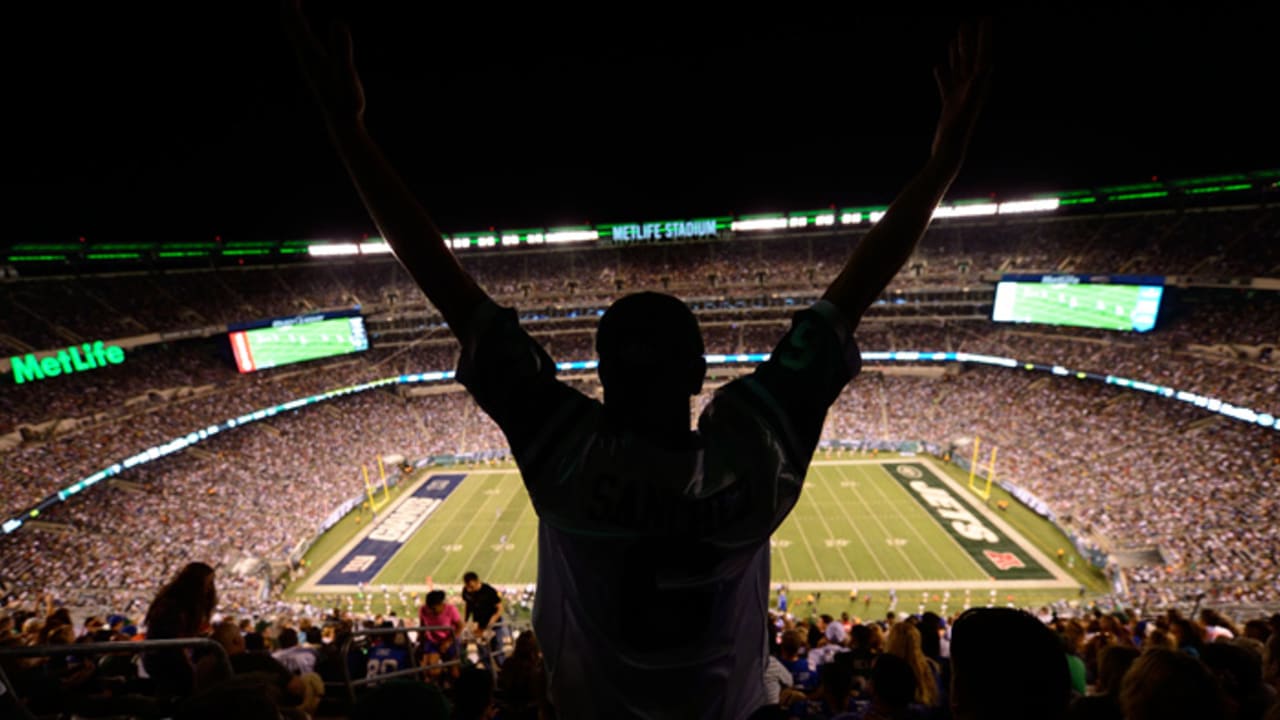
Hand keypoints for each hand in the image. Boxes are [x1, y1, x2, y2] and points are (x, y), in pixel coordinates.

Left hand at [282, 0, 365, 125]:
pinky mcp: (317, 68)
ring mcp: (310, 62)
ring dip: (293, 16)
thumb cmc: (346, 101)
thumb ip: (342, 48)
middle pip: (290, 26)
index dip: (291, 4)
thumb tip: (338, 21)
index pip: (294, 23)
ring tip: (293, 1)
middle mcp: (306, 57)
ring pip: (295, 34)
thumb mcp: (347, 73)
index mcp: (310, 54)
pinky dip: (302, 28)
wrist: (343, 123)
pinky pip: (304, 42)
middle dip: (289, 7)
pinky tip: (306, 27)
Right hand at [931, 19, 992, 167]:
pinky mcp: (950, 104)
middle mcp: (972, 89)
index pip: (983, 55)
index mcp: (979, 86)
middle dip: (971, 39)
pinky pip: (947, 84)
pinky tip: (938, 65)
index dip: (984, 37)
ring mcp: (960, 96)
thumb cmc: (958, 134)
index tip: (985, 19)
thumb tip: (986, 67)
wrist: (949, 154)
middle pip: (972, 58)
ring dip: (959, 52)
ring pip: (960, 68)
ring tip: (956, 36)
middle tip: (969, 21)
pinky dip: (944, 73)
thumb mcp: (968, 108)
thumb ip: (977, 87)